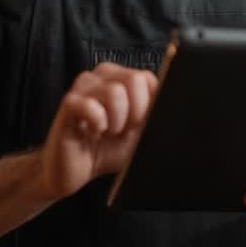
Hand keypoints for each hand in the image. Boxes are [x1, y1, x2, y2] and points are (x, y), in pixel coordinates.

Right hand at [36, 63, 158, 199]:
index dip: (149, 105)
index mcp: (124, 78)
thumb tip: (176, 109)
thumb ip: (155, 116)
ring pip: (114, 91)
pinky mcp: (69, 102)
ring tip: (107, 131)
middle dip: (135, 113)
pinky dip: (98, 124)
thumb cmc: (109, 149)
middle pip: (135, 79)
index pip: (148, 78)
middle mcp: (104, 75)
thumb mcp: (141, 133)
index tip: (139, 124)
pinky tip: (93, 132)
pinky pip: (91, 106)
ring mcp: (84, 86)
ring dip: (116, 121)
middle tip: (121, 129)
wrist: (76, 171)